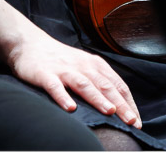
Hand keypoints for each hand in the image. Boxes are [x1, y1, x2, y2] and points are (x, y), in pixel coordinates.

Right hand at [4, 29, 140, 127]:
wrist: (29, 43)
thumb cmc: (60, 59)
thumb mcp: (84, 66)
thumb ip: (99, 82)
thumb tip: (120, 106)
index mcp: (95, 65)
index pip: (117, 85)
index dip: (129, 103)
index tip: (137, 121)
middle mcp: (82, 66)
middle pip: (105, 86)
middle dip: (120, 104)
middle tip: (131, 122)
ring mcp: (64, 70)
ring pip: (84, 84)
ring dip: (98, 98)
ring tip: (109, 111)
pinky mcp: (45, 74)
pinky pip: (55, 86)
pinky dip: (63, 97)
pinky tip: (70, 108)